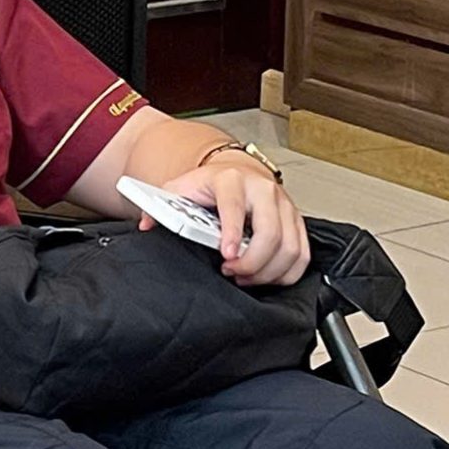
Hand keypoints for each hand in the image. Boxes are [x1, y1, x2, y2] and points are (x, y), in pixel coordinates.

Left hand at [155, 158, 310, 286]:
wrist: (234, 171)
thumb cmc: (209, 186)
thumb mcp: (179, 189)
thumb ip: (159, 207)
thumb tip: (146, 225)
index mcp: (232, 180)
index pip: (234, 208)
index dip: (232, 233)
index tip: (226, 255)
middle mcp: (263, 190)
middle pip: (270, 233)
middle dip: (252, 262)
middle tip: (232, 271)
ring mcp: (284, 205)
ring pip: (289, 248)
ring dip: (267, 271)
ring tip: (244, 275)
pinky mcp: (297, 221)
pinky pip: (302, 255)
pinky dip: (286, 273)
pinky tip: (265, 276)